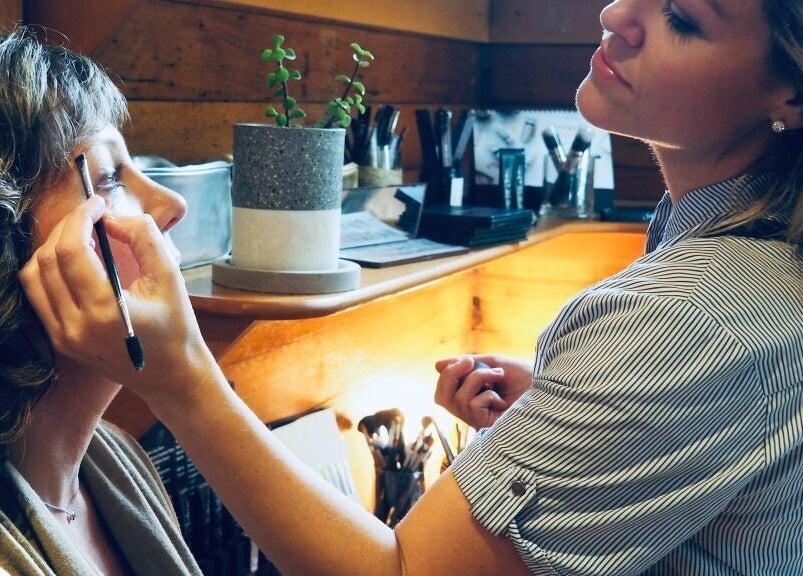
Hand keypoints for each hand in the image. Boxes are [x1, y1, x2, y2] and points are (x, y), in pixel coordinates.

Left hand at [19, 197, 217, 404]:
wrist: (172, 375)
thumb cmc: (178, 327)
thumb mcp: (171, 276)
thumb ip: (143, 238)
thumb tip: (111, 218)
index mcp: (105, 311)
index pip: (72, 250)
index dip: (81, 218)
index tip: (97, 204)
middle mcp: (76, 327)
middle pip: (48, 259)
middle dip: (67, 227)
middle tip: (90, 215)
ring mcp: (63, 336)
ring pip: (34, 275)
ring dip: (53, 246)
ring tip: (81, 236)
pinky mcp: (60, 340)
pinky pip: (38, 295)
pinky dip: (48, 269)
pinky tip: (73, 260)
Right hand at [433, 355, 532, 428]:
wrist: (549, 389)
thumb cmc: (525, 378)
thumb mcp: (493, 364)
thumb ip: (467, 364)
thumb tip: (436, 365)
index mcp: (472, 394)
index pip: (444, 390)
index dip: (447, 374)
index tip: (466, 360)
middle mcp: (471, 409)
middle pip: (441, 398)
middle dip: (450, 376)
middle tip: (469, 363)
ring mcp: (478, 419)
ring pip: (457, 399)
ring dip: (477, 379)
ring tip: (498, 375)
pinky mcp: (486, 426)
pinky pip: (472, 405)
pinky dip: (486, 394)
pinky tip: (502, 399)